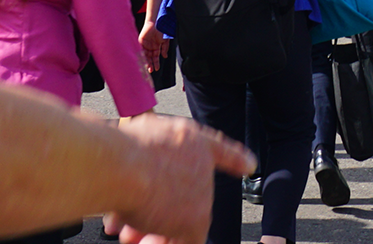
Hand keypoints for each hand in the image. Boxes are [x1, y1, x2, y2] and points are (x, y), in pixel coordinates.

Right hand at [102, 114, 256, 243]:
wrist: (124, 166)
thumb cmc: (122, 150)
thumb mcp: (139, 139)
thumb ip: (151, 155)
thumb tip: (138, 182)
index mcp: (189, 139)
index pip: (218, 149)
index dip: (234, 157)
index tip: (250, 165)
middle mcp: (200, 165)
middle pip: (185, 196)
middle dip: (155, 213)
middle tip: (133, 229)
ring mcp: (201, 192)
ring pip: (177, 220)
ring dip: (152, 231)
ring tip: (129, 236)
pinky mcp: (196, 219)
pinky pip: (182, 241)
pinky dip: (162, 243)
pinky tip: (134, 237)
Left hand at [139, 21, 168, 70]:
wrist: (156, 22)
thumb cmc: (161, 30)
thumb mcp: (165, 41)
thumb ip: (165, 49)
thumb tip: (165, 56)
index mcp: (156, 47)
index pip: (155, 57)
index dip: (156, 63)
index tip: (157, 68)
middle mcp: (150, 47)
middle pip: (150, 58)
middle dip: (150, 64)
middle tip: (151, 70)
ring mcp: (145, 45)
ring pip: (145, 55)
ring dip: (146, 61)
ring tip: (147, 67)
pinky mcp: (141, 41)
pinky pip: (140, 49)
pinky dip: (141, 54)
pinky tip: (143, 59)